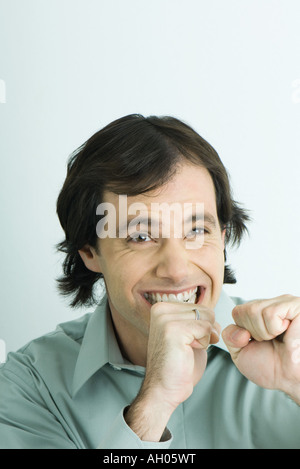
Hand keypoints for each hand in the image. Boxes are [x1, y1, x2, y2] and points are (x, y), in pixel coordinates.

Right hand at [125, 302, 219, 440]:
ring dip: (205, 337)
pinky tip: (189, 352)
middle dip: (206, 331)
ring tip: (188, 349)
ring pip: (207, 318)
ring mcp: (165, 318)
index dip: (203, 327)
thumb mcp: (188, 336)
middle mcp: (161, 309)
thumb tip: (214, 315)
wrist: (164, 389)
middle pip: (205, 310)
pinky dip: (204, 342)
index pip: (200, 307)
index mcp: (162, 308)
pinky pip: (205, 328)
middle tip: (190, 347)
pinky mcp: (173, 329)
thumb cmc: (178, 366)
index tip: (189, 342)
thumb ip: (197, 321)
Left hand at [222, 294, 299, 402]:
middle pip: (243, 310)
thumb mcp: (241, 353)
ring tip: (280, 338)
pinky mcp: (295, 305)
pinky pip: (270, 313)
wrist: (292, 379)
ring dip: (265, 333)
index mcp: (259, 313)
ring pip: (254, 310)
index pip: (237, 312)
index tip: (259, 342)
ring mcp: (284, 303)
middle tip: (272, 341)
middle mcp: (272, 304)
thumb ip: (230, 337)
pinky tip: (287, 333)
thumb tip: (239, 329)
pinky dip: (275, 329)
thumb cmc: (273, 367)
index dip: (243, 332)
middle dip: (254, 333)